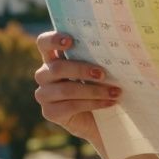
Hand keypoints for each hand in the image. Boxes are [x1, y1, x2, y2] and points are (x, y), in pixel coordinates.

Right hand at [33, 31, 119, 147]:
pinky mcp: (49, 112)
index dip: (53, 40)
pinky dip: (93, 104)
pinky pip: (71, 106)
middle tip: (103, 74)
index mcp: (53, 58)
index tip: (71, 41)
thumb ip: (96, 58)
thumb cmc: (99, 86)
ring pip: (66, 89)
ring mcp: (44, 95)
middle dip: (82, 70)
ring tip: (114, 92)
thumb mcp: (96, 70)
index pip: (44, 43)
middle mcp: (44, 75)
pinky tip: (109, 103)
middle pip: (57, 68)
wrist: (98, 118)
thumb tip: (114, 50)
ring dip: (93, 91)